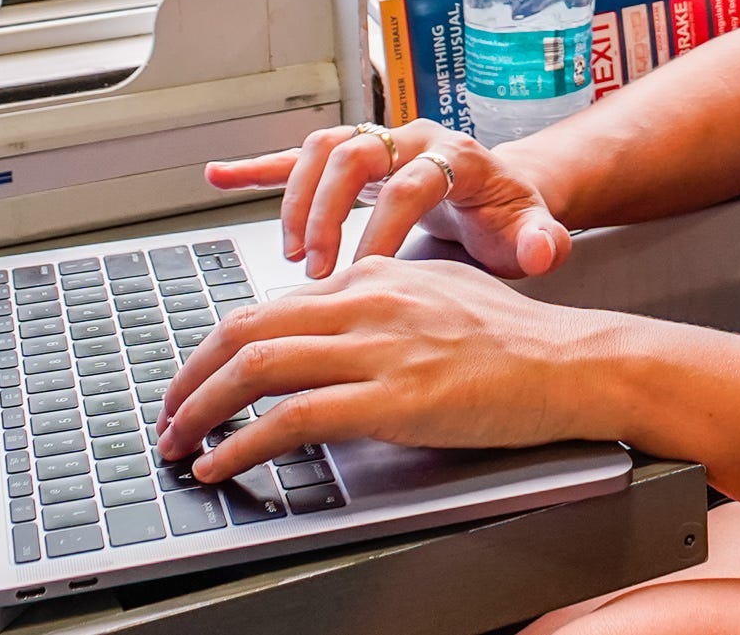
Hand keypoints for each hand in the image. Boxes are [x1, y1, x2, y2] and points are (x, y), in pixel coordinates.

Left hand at [153, 254, 626, 481]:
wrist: (569, 362)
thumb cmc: (512, 338)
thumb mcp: (433, 292)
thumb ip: (377, 300)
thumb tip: (323, 323)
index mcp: (371, 274)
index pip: (267, 306)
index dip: (216, 349)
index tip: (196, 383)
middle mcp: (366, 299)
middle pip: (245, 329)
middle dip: (191, 377)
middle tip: (169, 416)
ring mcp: (379, 348)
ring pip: (257, 368)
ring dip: (203, 411)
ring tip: (180, 444)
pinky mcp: (395, 399)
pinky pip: (294, 419)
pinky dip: (244, 445)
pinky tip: (225, 466)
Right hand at [203, 119, 572, 279]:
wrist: (505, 194)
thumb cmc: (512, 218)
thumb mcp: (534, 232)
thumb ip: (541, 240)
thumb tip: (544, 246)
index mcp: (454, 155)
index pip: (410, 183)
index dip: (384, 228)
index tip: (365, 274)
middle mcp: (411, 137)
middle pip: (356, 153)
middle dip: (328, 210)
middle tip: (312, 266)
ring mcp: (379, 143)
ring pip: (322, 148)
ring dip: (298, 197)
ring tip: (287, 251)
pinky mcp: (354, 159)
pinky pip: (298, 154)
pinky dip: (259, 166)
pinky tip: (221, 176)